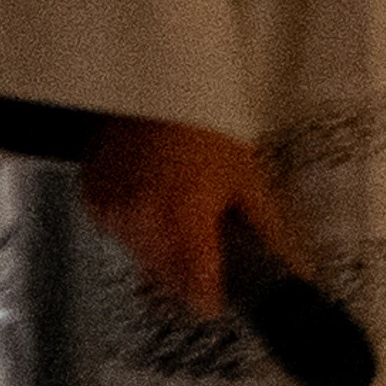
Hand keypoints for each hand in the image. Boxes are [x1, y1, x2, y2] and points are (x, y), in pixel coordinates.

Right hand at [79, 116, 307, 319]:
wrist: (157, 87)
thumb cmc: (208, 128)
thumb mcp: (247, 180)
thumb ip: (267, 233)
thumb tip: (293, 270)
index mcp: (183, 220)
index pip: (194, 288)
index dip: (210, 297)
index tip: (219, 298)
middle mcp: (140, 222)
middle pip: (166, 277)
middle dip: (190, 272)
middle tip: (208, 247)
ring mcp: (111, 211)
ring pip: (140, 257)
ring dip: (162, 251)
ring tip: (181, 214)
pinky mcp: (92, 199)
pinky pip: (117, 232)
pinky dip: (136, 227)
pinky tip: (154, 201)